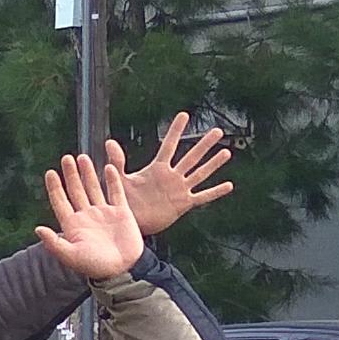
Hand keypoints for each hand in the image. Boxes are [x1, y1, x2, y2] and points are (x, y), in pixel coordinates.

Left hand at [33, 143, 144, 284]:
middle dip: (71, 174)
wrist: (123, 269)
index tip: (50, 172)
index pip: (61, 202)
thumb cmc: (95, 266)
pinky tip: (108, 167)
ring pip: (94, 188)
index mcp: (73, 225)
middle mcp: (87, 216)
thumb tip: (37, 229)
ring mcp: (104, 213)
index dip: (55, 187)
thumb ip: (54, 243)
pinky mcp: (121, 213)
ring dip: (88, 173)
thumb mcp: (71, 256)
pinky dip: (112, 180)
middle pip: (76, 190)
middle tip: (66, 158)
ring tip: (83, 157)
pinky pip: (116, 192)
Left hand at [117, 112, 234, 235]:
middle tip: (218, 131)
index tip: (184, 115)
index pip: (169, 145)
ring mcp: (179, 190)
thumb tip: (109, 141)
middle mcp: (172, 177)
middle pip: (191, 157)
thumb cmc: (127, 201)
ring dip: (213, 164)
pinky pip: (202, 197)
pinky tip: (229, 185)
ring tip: (227, 152)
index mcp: (157, 169)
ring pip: (200, 173)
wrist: (132, 224)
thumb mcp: (122, 179)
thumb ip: (117, 161)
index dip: (176, 130)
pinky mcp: (183, 204)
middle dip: (204, 144)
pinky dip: (215, 192)